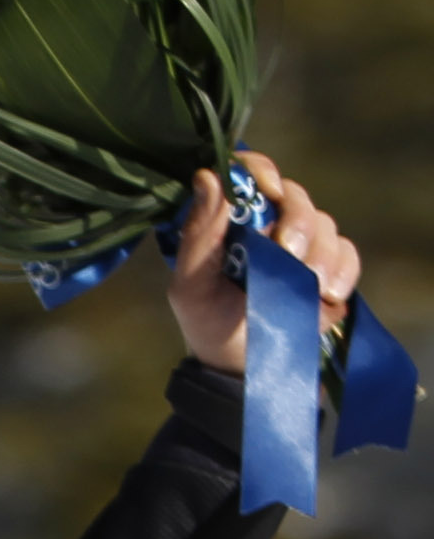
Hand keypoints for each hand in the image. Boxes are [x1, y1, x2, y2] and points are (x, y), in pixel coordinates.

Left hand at [169, 149, 358, 376]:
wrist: (242, 365)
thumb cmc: (207, 322)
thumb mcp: (191, 284)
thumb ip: (199, 234)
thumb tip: (207, 177)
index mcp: (231, 221)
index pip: (250, 174)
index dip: (262, 172)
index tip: (268, 193)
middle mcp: (268, 224)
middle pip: (295, 196)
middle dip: (297, 221)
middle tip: (288, 253)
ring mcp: (302, 244)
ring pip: (324, 223)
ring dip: (318, 253)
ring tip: (306, 285)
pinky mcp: (330, 268)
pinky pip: (346, 252)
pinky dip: (342, 271)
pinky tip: (326, 295)